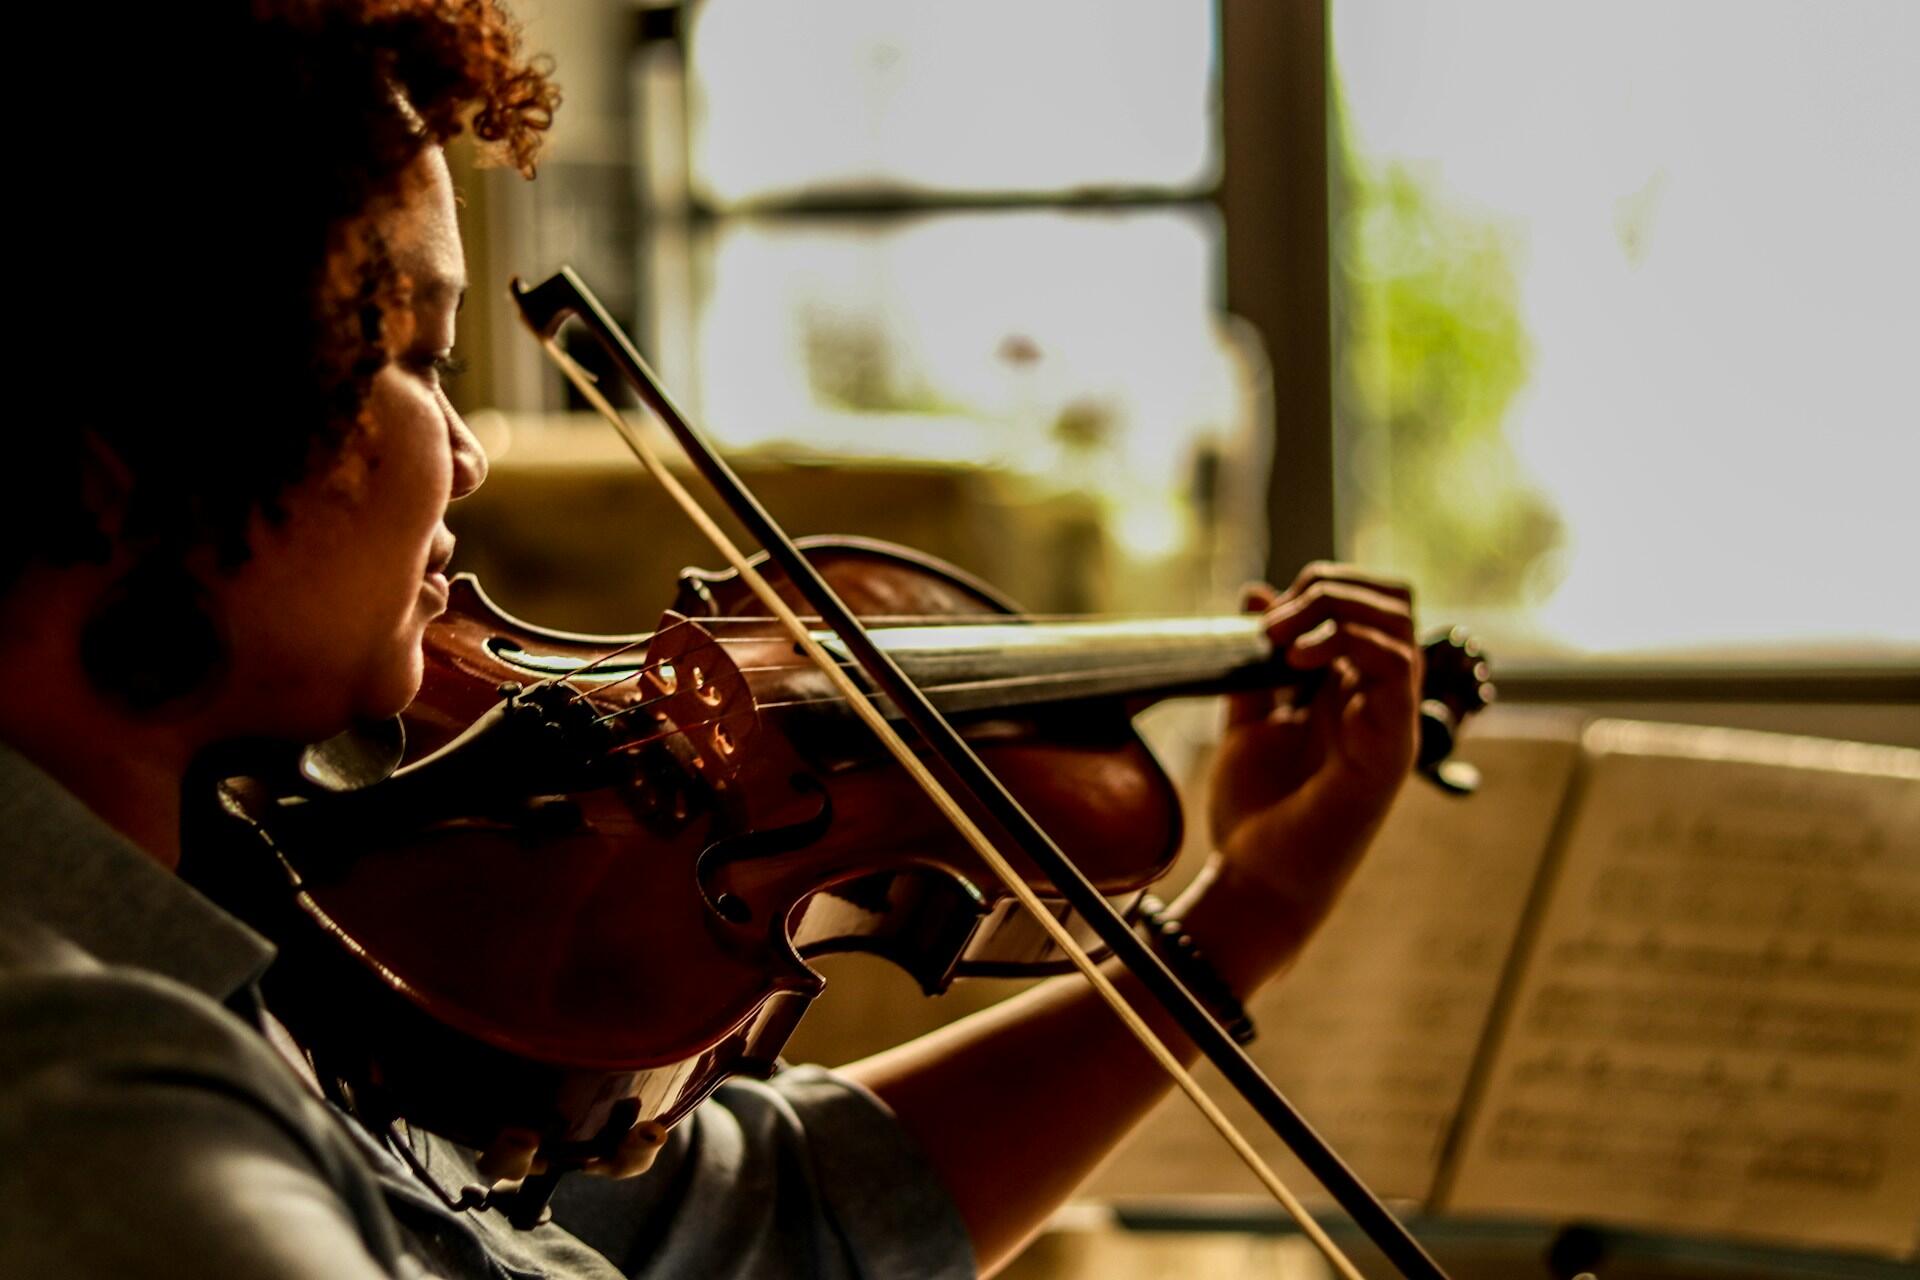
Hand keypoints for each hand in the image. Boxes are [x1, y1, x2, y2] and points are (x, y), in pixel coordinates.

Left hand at [1195, 564, 1421, 967]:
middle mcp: (1378, 699)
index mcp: (1349, 687)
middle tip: (1276, 622)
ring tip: (1282, 639)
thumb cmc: (1256, 812)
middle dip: (1331, 586)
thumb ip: (1255, 662)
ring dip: (1334, 610)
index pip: (1368, 601)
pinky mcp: (1391, 748)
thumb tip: (1255, 592)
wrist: (1254, 880)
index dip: (1320, 586)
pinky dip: (1347, 644)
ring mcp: (1389, 721)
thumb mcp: (1247, 720)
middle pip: (1394, 599)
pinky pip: (1397, 668)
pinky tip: (1299, 663)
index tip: (1263, 616)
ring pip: (1399, 622)